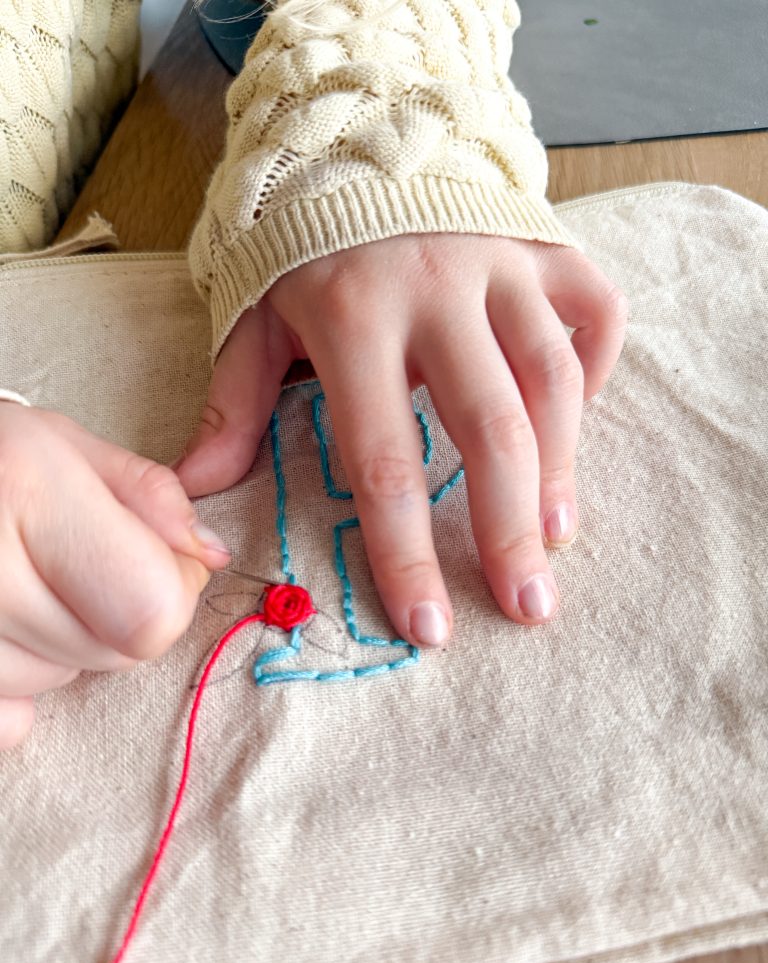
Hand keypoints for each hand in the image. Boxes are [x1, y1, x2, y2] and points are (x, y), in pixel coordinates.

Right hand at [0, 405, 230, 748]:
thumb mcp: (65, 446)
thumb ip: (150, 497)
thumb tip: (209, 557)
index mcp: (30, 491)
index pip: (152, 611)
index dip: (175, 588)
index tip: (158, 558)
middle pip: (112, 654)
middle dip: (118, 615)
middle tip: (75, 568)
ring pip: (55, 686)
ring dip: (61, 648)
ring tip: (23, 588)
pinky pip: (3, 721)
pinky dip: (12, 689)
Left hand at [174, 234, 626, 645]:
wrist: (359, 137)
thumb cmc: (302, 247)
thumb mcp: (254, 316)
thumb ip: (233, 402)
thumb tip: (196, 490)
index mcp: (352, 317)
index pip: (382, 458)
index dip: (407, 550)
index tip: (429, 624)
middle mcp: (435, 288)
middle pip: (489, 428)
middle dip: (510, 528)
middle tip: (529, 606)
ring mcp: (499, 262)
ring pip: (552, 378)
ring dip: (562, 467)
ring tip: (556, 536)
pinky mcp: (544, 244)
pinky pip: (596, 310)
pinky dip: (598, 369)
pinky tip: (577, 421)